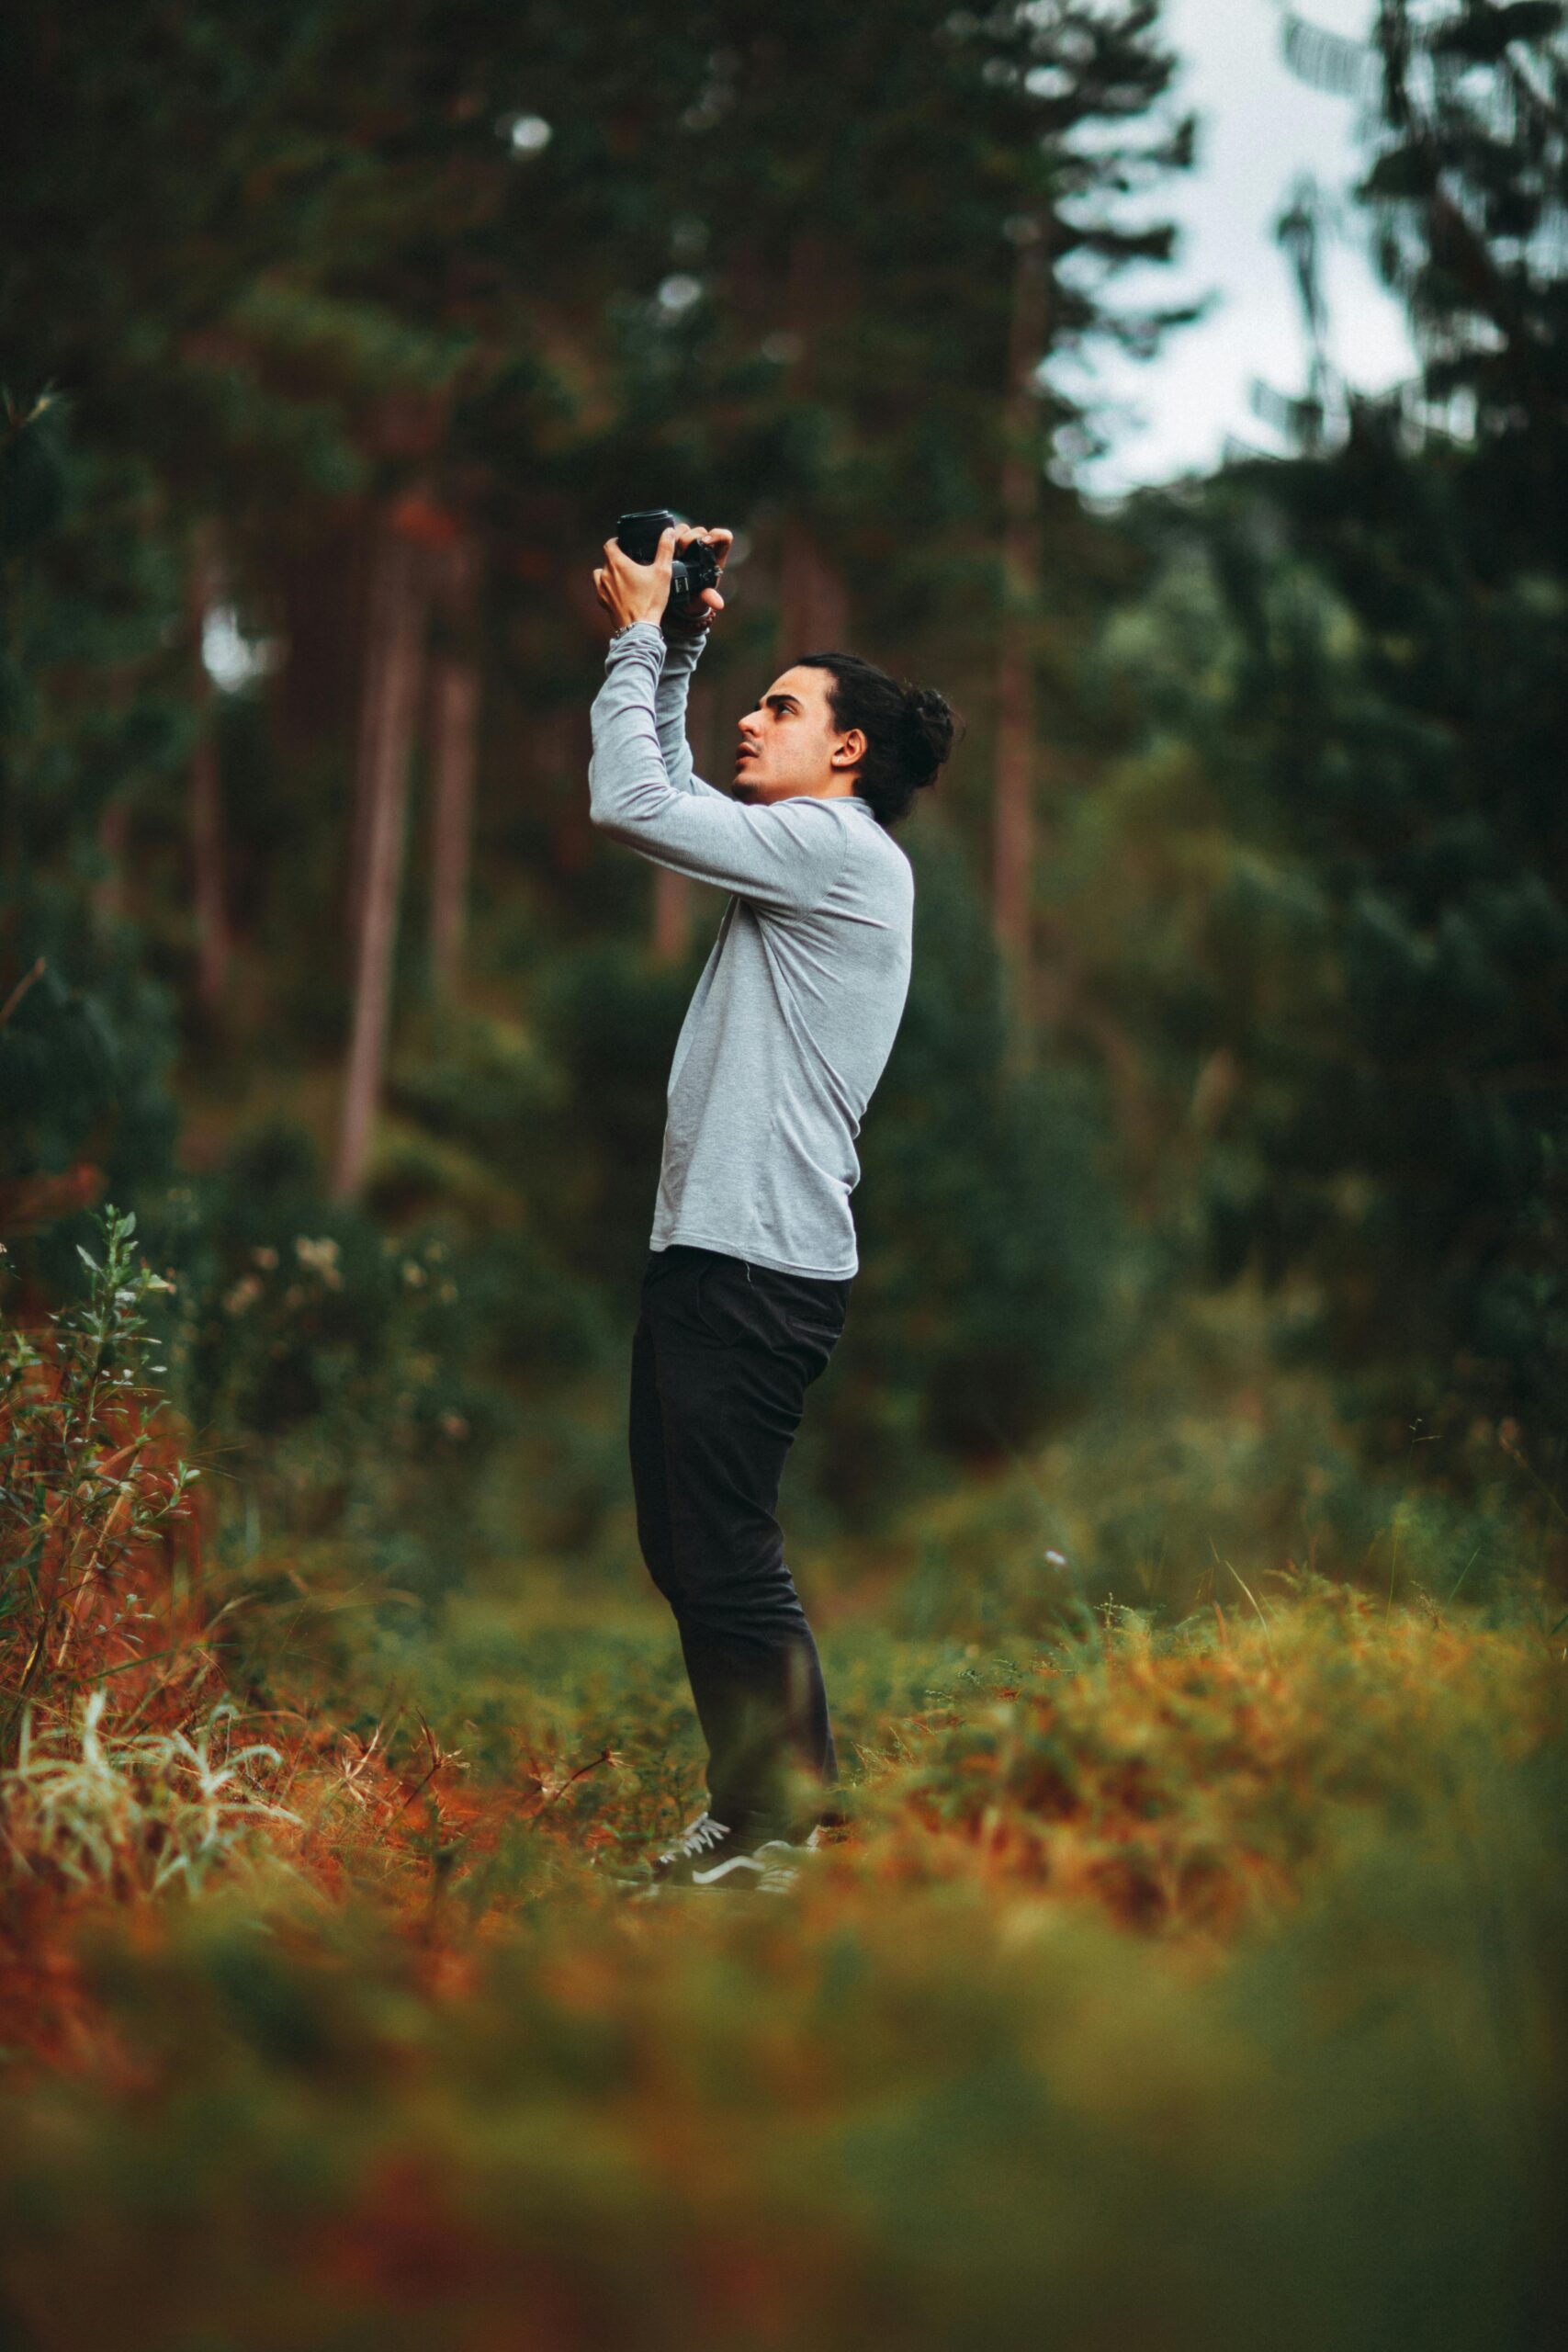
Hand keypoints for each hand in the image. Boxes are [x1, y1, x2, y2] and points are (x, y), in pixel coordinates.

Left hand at [592, 525, 730, 636]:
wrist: (639, 628)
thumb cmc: (650, 600)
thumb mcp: (662, 572)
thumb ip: (665, 549)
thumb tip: (668, 532)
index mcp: (617, 563)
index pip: (609, 544)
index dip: (616, 541)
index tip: (624, 544)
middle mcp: (605, 575)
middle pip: (607, 559)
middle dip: (617, 559)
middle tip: (630, 562)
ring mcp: (601, 590)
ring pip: (600, 574)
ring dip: (609, 573)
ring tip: (622, 577)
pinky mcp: (603, 603)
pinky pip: (601, 591)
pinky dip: (608, 589)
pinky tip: (619, 593)